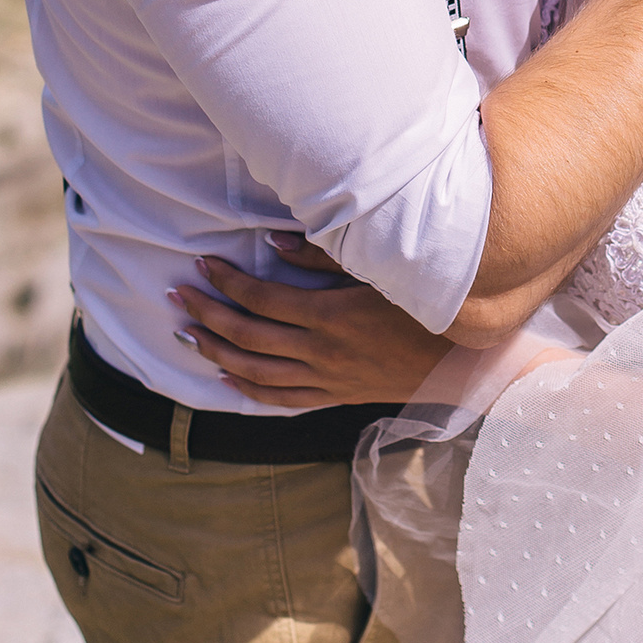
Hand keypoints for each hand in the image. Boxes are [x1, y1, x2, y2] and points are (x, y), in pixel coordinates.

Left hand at [169, 253, 450, 408]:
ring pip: (256, 371)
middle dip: (208, 314)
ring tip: (186, 334)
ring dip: (216, 352)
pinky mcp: (335, 395)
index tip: (204, 263)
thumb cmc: (427, 307)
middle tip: (177, 296)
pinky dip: (249, 390)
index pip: (263, 300)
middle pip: (248, 336)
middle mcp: (321, 352)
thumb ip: (325, 256)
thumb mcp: (380, 273)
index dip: (229, 282)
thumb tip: (273, 244)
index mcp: (331, 317)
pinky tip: (226, 378)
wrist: (465, 361)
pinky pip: (282, 399)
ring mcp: (326, 379)